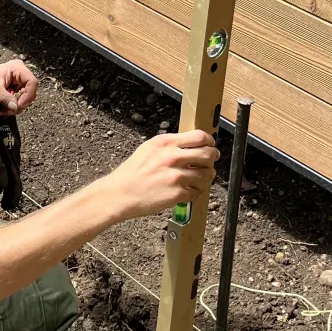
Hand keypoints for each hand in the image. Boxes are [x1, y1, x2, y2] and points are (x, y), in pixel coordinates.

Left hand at [0, 59, 38, 113]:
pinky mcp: (15, 89)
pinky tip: (4, 109)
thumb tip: (16, 107)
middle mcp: (20, 73)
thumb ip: (6, 98)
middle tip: (10, 111)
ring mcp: (18, 82)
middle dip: (21, 103)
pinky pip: (20, 100)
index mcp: (17, 68)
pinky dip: (13, 106)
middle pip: (30, 91)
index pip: (32, 82)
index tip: (18, 106)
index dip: (28, 95)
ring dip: (16, 106)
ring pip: (26, 97)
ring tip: (4, 110)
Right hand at [104, 130, 218, 220]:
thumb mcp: (148, 148)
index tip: (211, 146)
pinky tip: (188, 191)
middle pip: (208, 154)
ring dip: (206, 177)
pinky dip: (196, 192)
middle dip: (212, 159)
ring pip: (206, 175)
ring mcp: (176, 176)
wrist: (119, 194)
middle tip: (210, 163)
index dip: (209, 142)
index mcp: (165, 143)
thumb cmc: (132, 172)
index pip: (199, 137)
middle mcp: (172, 157)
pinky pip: (197, 192)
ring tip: (199, 180)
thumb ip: (169, 145)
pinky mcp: (177, 194)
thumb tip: (191, 144)